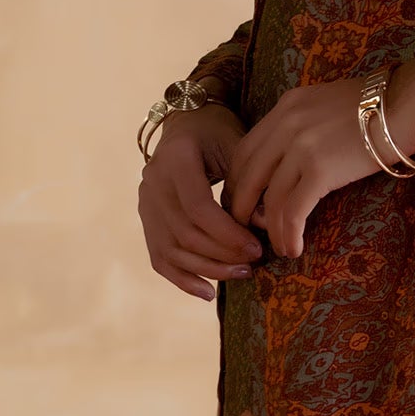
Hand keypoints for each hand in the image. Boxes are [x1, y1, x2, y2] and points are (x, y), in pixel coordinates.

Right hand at [137, 101, 267, 300]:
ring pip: (172, 250)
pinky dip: (183, 279)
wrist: (187, 123)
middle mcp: (153, 182)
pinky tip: (208, 293)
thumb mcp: (237, 146)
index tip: (256, 247)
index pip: (198, 208)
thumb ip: (251, 184)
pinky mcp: (147, 219)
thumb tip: (269, 226)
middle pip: (185, 233)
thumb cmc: (218, 132)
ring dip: (208, 269)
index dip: (228, 234)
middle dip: (222, 254)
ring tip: (240, 275)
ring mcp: (145, 203)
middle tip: (254, 263)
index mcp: (176, 159)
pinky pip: (160, 257)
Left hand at [219, 54, 414, 261]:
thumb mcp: (331, 103)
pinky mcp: (320, 169)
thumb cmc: (383, 104)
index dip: (240, 182)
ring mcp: (301, 146)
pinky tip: (294, 248)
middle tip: (250, 230)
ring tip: (278, 247)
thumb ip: (308, 123)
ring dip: (269, 229)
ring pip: (269, 199)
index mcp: (287, 106)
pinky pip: (292, 211)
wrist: (410, 101)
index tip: (247, 202)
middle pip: (247, 175)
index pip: (245, 149)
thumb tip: (301, 157)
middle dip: (243, 208)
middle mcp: (286, 123)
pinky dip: (288, 235)